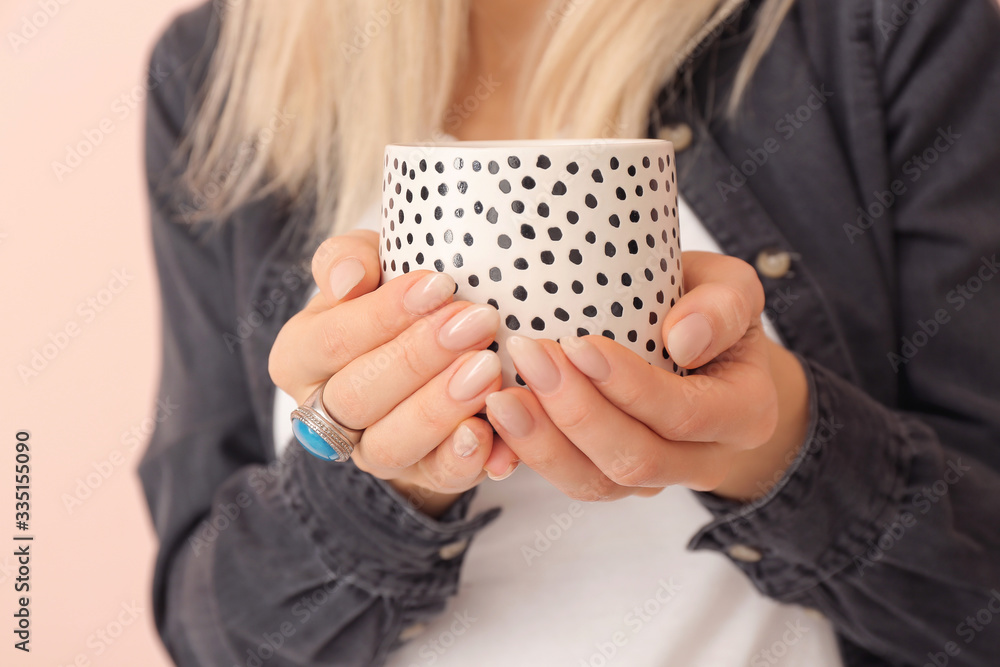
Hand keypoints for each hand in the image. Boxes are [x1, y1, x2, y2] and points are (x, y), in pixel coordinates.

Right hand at [269, 230, 518, 516]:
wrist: (424, 353)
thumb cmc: (389, 299)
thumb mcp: (368, 267)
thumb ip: (348, 259)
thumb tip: (350, 278)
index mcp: (298, 358)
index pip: (333, 340)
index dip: (385, 313)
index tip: (440, 284)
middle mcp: (324, 415)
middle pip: (359, 395)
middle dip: (420, 358)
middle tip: (477, 322)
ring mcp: (370, 452)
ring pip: (392, 444)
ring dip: (442, 408)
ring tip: (489, 368)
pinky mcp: (419, 478)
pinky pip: (439, 479)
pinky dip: (468, 458)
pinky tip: (493, 431)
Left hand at [484, 251, 809, 502]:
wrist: (695, 346)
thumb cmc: (707, 308)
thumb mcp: (731, 289)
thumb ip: (722, 306)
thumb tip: (682, 340)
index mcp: (745, 414)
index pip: (685, 414)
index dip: (629, 386)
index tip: (577, 343)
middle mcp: (704, 460)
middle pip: (636, 459)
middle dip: (576, 412)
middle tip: (527, 355)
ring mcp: (654, 478)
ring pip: (595, 483)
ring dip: (542, 442)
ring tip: (499, 397)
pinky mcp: (610, 477)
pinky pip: (568, 480)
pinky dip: (527, 456)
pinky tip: (493, 422)